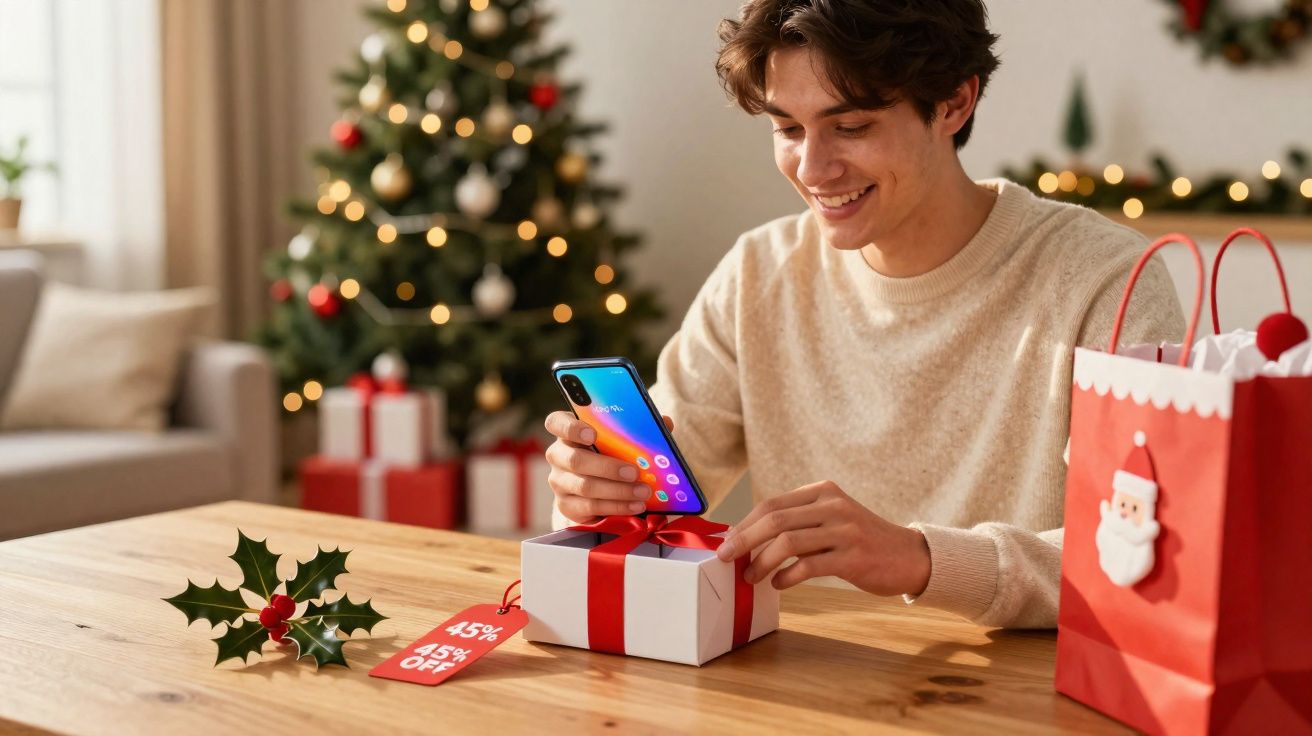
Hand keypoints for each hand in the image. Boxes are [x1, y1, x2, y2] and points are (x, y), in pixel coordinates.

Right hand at [543, 410, 674, 522]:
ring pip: (585, 487)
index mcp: (567, 431)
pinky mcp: (566, 505)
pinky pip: (591, 507)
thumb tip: (664, 423)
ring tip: (643, 491)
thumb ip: (638, 428)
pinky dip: (617, 507)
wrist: (600, 487)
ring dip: (618, 490)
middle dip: (607, 466)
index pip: (556, 423)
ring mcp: (559, 481)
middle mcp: (558, 455)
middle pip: (575, 460)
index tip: (592, 434)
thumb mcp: (620, 439)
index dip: (571, 428)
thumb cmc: (610, 454)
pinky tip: (635, 505)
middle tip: (634, 471)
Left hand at [715, 480, 930, 595]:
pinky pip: (809, 566)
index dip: (745, 523)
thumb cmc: (863, 541)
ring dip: (762, 561)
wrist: (911, 557)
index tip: (726, 541)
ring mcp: (845, 530)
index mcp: (824, 491)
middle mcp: (833, 506)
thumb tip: (750, 538)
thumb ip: (800, 521)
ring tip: (751, 577)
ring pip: (788, 542)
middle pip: (775, 519)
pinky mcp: (853, 557)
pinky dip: (787, 577)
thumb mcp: (834, 518)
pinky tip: (780, 585)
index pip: (773, 503)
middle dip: (744, 540)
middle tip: (725, 558)